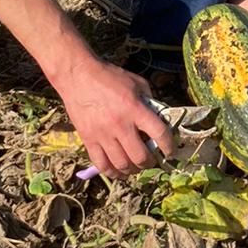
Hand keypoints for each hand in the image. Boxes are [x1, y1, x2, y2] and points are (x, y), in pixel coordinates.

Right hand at [59, 57, 175, 179]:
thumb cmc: (109, 77)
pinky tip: (118, 170)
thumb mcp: (136, 83)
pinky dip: (112, 172)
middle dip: (150, 162)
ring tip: (135, 166)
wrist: (77, 76)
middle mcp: (120, 125)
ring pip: (122, 165)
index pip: (159, 134)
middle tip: (151, 160)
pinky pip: (101, 165)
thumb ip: (149, 101)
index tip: (170, 151)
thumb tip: (159, 117)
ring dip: (133, 170)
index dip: (169, 146)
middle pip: (140, 157)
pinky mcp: (88, 140)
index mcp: (135, 109)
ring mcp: (103, 135)